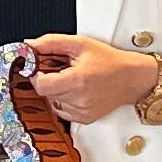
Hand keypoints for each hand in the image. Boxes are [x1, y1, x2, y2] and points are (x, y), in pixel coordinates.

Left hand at [24, 33, 157, 125]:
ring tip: (73, 79)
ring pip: (53, 101)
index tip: (40, 68)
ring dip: (57, 90)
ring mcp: (82, 111)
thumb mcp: (80, 44)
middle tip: (61, 70)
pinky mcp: (84, 119)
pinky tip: (78, 90)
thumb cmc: (110, 61)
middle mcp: (79, 99)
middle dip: (48, 79)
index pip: (40, 85)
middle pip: (45, 92)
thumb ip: (51, 43)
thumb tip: (29, 45)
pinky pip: (62, 110)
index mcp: (77, 80)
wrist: (132, 78)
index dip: (36, 75)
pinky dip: (65, 100)